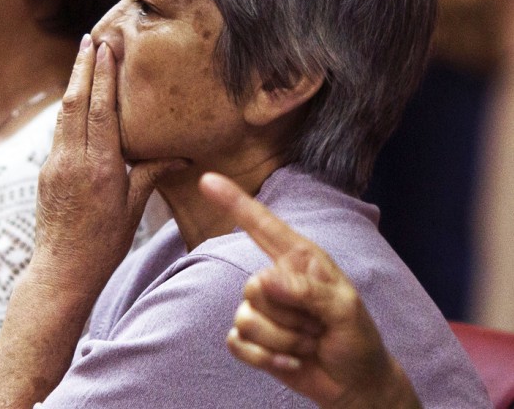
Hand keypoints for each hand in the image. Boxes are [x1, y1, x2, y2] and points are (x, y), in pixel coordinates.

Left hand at [34, 35, 178, 295]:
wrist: (61, 270)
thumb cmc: (104, 244)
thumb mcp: (133, 210)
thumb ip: (150, 175)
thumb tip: (179, 156)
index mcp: (101, 167)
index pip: (101, 110)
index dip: (103, 76)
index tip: (106, 47)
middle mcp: (74, 160)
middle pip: (77, 102)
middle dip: (84, 67)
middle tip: (91, 38)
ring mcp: (55, 164)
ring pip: (64, 114)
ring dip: (73, 84)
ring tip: (82, 58)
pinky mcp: (45, 172)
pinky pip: (58, 132)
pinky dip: (67, 110)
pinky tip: (74, 99)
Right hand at [199, 173, 420, 408]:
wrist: (355, 385)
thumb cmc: (357, 339)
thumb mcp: (345, 309)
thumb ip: (307, 289)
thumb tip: (263, 281)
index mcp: (299, 259)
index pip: (262, 226)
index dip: (234, 202)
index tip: (207, 179)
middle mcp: (275, 279)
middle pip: (253, 287)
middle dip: (290, 316)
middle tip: (318, 327)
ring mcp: (260, 310)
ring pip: (248, 319)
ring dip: (284, 340)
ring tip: (308, 344)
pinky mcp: (250, 339)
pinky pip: (238, 342)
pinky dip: (266, 359)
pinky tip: (291, 361)